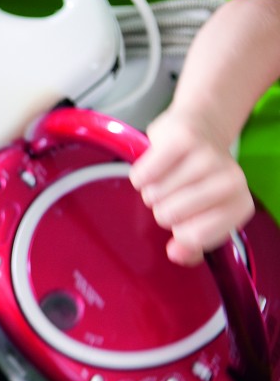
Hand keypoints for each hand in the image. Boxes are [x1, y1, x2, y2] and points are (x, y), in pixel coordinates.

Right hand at [130, 108, 254, 265]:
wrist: (202, 126)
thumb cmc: (199, 178)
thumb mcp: (202, 214)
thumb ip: (191, 244)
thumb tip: (175, 254)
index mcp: (239, 206)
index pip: (193, 237)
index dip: (179, 230)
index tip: (186, 217)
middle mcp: (230, 181)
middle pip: (168, 216)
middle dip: (162, 207)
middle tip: (174, 192)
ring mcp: (207, 158)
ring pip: (153, 195)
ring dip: (151, 189)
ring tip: (166, 176)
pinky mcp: (182, 140)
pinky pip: (142, 176)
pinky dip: (141, 175)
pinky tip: (154, 166)